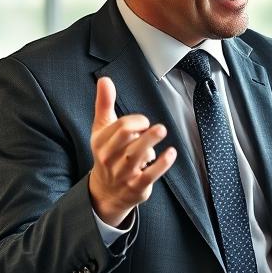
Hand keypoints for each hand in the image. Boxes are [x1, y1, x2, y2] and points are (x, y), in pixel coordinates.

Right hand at [88, 76, 175, 226]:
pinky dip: (162, 163)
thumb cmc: (107, 154)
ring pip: (136, 155)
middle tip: (153, 125)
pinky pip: (149, 174)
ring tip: (161, 130)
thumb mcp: (102, 130)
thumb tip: (105, 80)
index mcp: (101, 142)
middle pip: (124, 137)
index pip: (118, 126)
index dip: (134, 121)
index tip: (143, 122)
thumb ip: (104, 104)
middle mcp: (109, 157)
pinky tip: (171, 153)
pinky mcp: (136, 185)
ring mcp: (123, 173)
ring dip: (150, 141)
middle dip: (139, 127)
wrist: (106, 192)